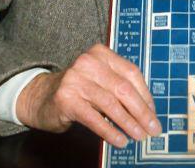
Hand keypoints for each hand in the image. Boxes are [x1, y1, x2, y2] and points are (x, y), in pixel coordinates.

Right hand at [16, 43, 161, 147]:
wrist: (40, 97)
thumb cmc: (78, 91)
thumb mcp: (100, 81)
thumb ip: (121, 88)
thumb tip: (149, 112)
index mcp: (101, 54)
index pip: (131, 73)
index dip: (146, 96)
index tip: (154, 114)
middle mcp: (88, 62)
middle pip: (124, 89)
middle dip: (142, 112)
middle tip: (153, 129)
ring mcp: (75, 79)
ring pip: (111, 104)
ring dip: (129, 124)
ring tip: (139, 136)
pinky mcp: (66, 99)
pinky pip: (94, 118)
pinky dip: (110, 131)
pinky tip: (120, 140)